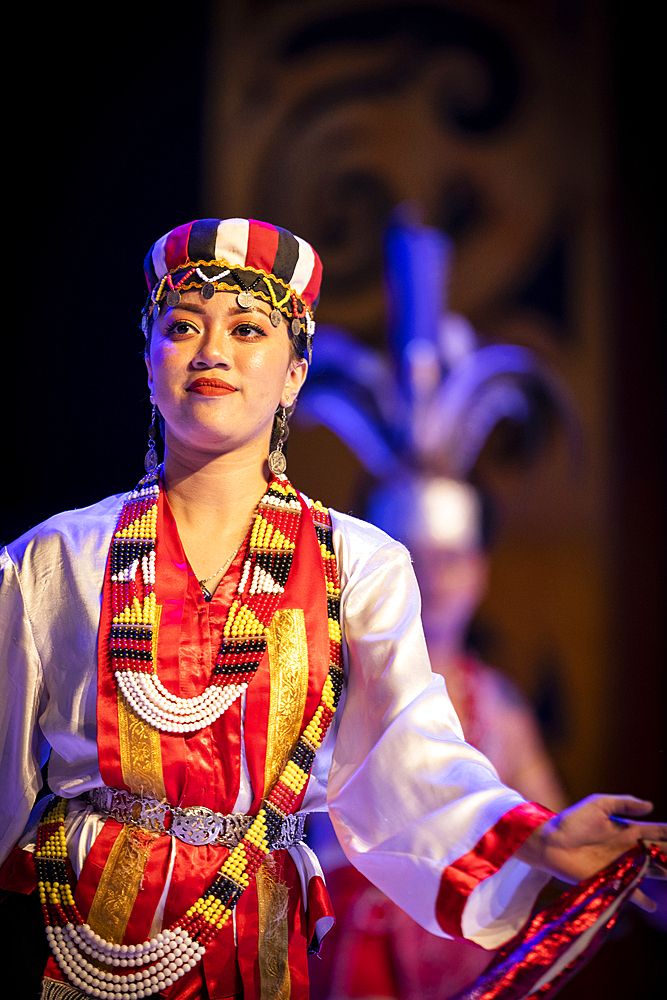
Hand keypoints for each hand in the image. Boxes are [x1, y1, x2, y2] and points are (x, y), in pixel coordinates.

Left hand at [515, 794, 666, 909]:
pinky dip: (642, 900)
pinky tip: (652, 906)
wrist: (551, 842)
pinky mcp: (611, 880)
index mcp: (627, 830)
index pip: (656, 832)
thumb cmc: (572, 821)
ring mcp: (621, 866)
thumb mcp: (598, 804)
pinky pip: (631, 892)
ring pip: (650, 872)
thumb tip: (651, 805)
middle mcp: (628, 849)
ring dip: (663, 874)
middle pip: (658, 854)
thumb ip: (623, 804)